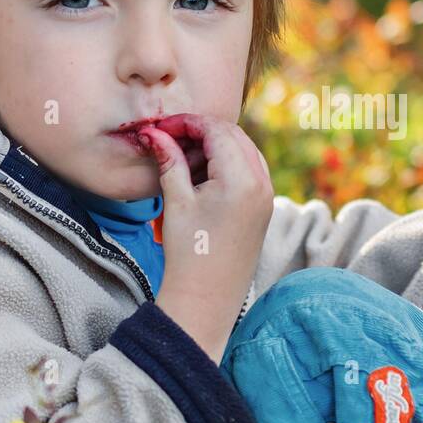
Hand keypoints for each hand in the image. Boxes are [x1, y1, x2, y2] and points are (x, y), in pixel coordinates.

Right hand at [139, 114, 272, 363]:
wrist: (207, 298)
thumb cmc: (189, 252)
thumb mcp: (176, 201)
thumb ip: (169, 160)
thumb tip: (155, 133)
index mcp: (242, 180)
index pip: (217, 130)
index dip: (187, 123)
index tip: (162, 127)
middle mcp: (262, 184)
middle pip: (234, 136)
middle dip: (202, 131)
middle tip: (170, 139)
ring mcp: (267, 196)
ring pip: (244, 150)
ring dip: (215, 147)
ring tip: (182, 159)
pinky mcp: (264, 208)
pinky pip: (249, 170)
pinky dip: (227, 164)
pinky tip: (201, 175)